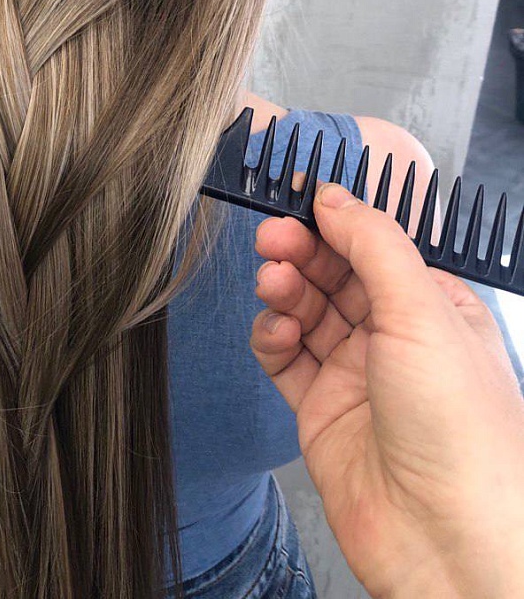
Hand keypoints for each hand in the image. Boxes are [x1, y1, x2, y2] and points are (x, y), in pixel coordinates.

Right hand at [249, 181, 523, 598]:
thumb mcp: (421, 311)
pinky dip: (272, 338)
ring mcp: (356, 374)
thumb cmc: (461, 429)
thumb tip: (334, 196)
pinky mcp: (321, 410)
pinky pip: (284, 359)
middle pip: (334, 273)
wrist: (444, 536)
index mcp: (433, 307)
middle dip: (302, 251)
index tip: (298, 199)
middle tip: (274, 239)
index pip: (375, 245)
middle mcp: (395, 337)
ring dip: (284, 290)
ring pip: (305, 311)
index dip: (336, 221)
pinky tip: (274, 331)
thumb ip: (373, 245)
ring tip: (274, 284)